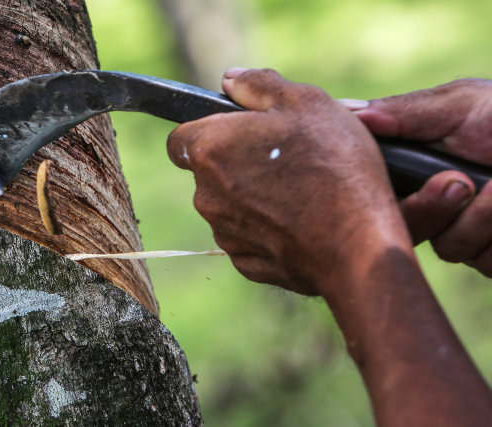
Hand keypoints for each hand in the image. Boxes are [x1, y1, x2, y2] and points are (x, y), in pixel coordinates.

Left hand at [167, 68, 409, 294]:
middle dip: (236, 162)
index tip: (237, 132)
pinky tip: (301, 222)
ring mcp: (224, 233)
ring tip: (299, 191)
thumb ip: (258, 85)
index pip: (180, 138)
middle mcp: (205, 195)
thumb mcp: (305, 102)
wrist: (358, 245)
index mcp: (209, 149)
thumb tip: (230, 80)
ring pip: (229, 206)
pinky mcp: (245, 263)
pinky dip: (268, 228)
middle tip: (283, 157)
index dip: (206, 131)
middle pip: (208, 172)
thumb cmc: (333, 167)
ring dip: (252, 196)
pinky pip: (249, 237)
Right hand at [344, 79, 491, 275]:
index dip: (383, 192)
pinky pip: (482, 262)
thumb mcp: (465, 104)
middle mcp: (437, 200)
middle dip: (438, 207)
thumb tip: (346, 112)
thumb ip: (406, 112)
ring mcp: (467, 230)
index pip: (376, 188)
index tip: (411, 180)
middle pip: (405, 224)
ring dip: (482, 220)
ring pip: (446, 247)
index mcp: (422, 165)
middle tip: (464, 184)